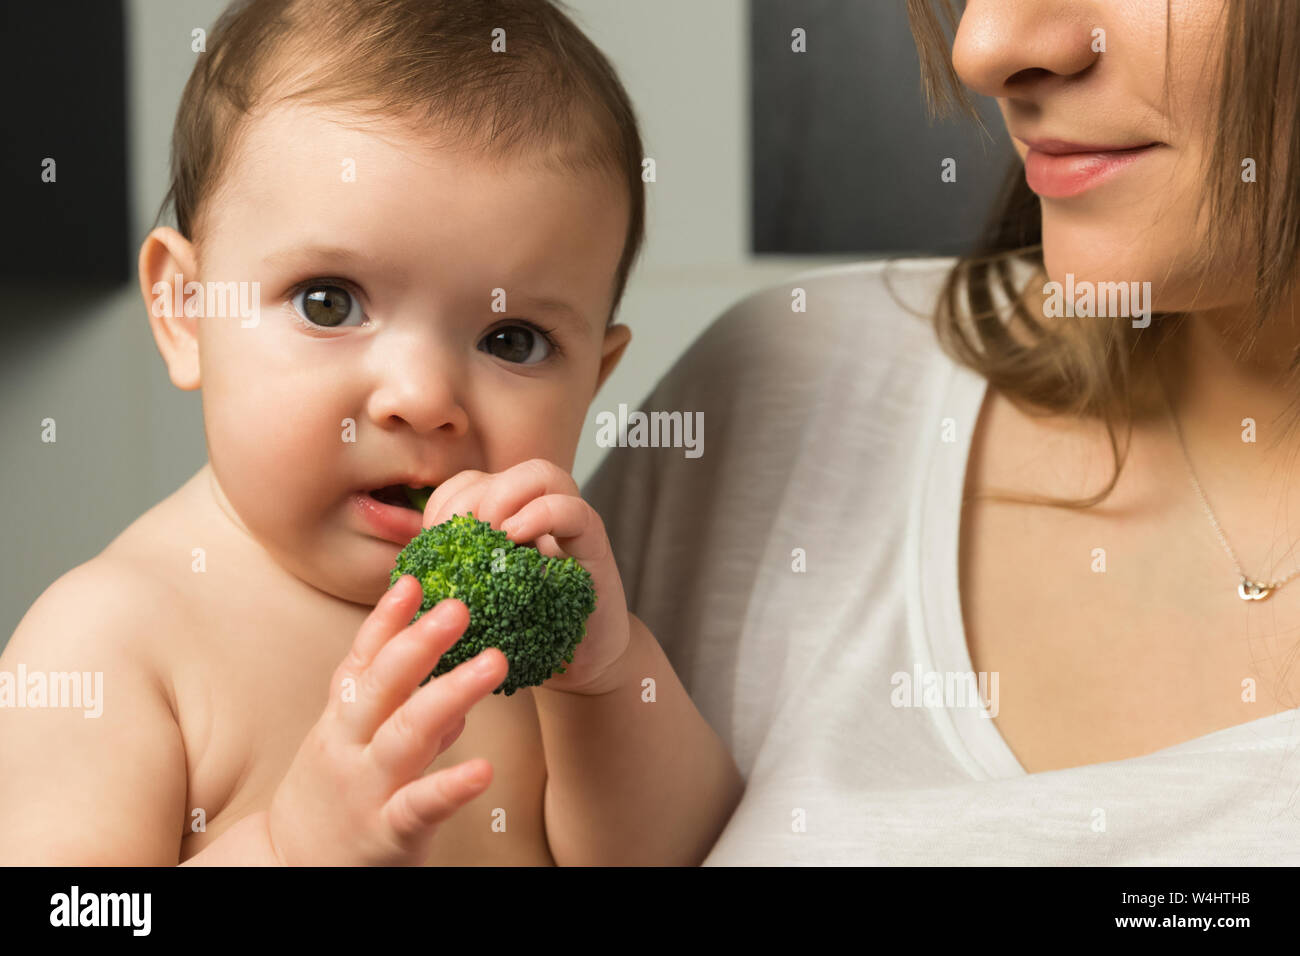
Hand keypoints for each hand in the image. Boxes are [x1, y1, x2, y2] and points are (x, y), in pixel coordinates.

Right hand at [266, 575, 507, 864]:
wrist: (287, 875)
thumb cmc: (331, 803)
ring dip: (452, 694)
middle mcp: (349, 747)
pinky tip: (484, 769)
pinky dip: (451, 787)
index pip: (362, 661)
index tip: (414, 579)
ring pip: (406, 734)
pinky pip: (419, 807)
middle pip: (382, 685)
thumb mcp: (351, 748)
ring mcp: (367, 789)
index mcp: (341, 722)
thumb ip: (397, 711)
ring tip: (495, 662)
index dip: (387, 620)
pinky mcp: (386, 833)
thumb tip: (449, 680)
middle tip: (460, 606)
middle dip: (420, 642)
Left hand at [423, 458, 631, 694]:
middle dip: (469, 501)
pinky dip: (542, 514)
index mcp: (507, 519)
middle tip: (458, 542)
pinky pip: (574, 510)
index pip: (469, 483)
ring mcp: (570, 525)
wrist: (579, 665)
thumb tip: (406, 570)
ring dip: (504, 498)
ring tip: (490, 536)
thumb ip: (452, 576)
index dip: (444, 502)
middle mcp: (539, 512)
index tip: (431, 540)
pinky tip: (517, 537)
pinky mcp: (594, 546)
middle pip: (500, 473)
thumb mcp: (479, 601)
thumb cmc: (523, 634)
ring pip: (541, 474)